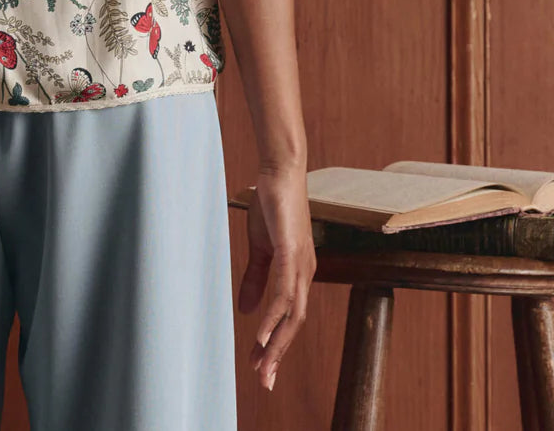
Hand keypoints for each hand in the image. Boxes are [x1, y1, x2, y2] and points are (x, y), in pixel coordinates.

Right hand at [236, 163, 315, 390]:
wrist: (278, 172)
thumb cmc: (271, 207)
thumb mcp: (260, 248)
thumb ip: (255, 279)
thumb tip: (248, 311)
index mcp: (298, 273)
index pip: (290, 318)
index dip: (277, 344)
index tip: (261, 367)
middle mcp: (305, 273)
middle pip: (294, 324)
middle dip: (279, 354)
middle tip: (263, 381)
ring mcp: (300, 263)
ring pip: (291, 314)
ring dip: (276, 343)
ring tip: (261, 365)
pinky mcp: (291, 251)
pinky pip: (284, 292)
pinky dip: (274, 316)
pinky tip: (263, 333)